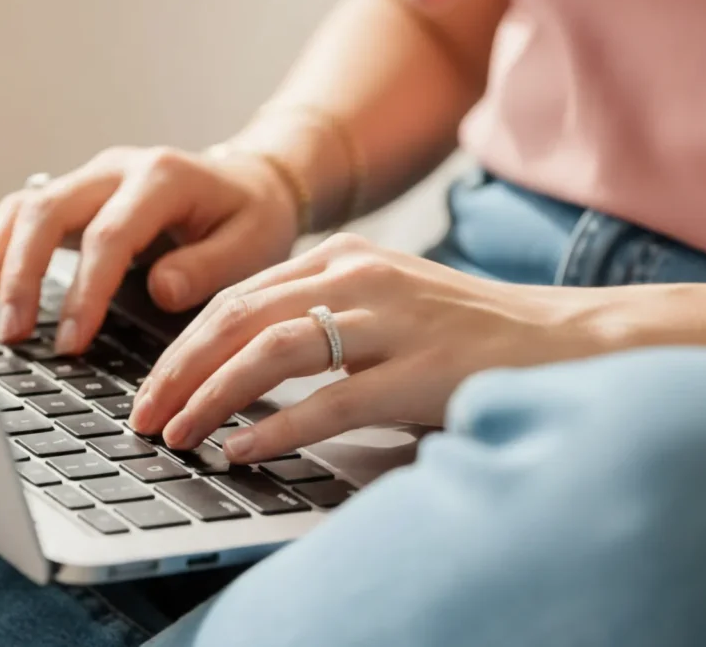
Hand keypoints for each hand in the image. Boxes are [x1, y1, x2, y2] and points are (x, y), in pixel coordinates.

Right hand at [0, 146, 299, 349]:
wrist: (250, 183)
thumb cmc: (252, 218)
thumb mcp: (252, 244)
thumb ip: (208, 267)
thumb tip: (160, 290)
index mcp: (162, 179)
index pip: (108, 236)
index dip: (83, 290)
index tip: (69, 341)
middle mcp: (117, 169)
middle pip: (47, 211)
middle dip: (20, 275)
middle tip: (11, 333)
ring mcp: (91, 178)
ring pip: (23, 207)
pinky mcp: (76, 194)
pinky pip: (21, 210)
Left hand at [129, 233, 609, 462]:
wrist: (561, 336)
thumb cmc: (461, 328)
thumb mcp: (379, 300)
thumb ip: (315, 314)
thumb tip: (236, 364)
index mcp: (340, 256)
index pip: (236, 295)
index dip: (183, 343)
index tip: (152, 385)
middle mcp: (359, 274)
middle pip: (239, 316)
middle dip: (179, 369)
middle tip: (144, 413)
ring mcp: (392, 317)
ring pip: (273, 350)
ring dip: (213, 395)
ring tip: (179, 433)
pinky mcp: (421, 367)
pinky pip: (331, 400)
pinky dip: (278, 428)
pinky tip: (243, 450)